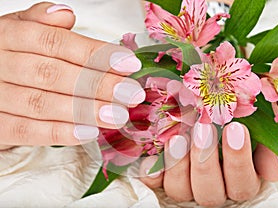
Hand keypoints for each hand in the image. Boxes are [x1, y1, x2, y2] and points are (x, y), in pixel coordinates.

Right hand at [0, 3, 144, 145]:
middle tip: (130, 94)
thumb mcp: (20, 32)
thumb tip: (65, 14)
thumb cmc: (9, 56)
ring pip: (42, 103)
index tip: (128, 63)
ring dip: (84, 110)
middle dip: (97, 84)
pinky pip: (25, 130)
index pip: (56, 42)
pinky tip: (89, 132)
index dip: (94, 53)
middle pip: (53, 73)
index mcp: (8, 35)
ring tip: (117, 115)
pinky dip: (59, 132)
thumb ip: (42, 24)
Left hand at [139, 122, 277, 206]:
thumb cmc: (231, 124)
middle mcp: (211, 188)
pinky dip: (152, 173)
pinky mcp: (163, 179)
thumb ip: (266, 151)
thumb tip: (275, 172)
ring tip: (177, 139)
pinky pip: (155, 183)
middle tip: (203, 130)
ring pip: (180, 190)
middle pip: (209, 192)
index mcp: (237, 181)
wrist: (203, 118)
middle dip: (206, 161)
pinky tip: (152, 160)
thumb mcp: (255, 132)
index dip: (238, 160)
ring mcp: (185, 185)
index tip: (235, 128)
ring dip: (178, 166)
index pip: (242, 184)